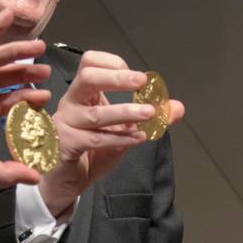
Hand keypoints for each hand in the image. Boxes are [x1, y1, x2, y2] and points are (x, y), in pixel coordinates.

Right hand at [0, 9, 51, 187]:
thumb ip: (7, 172)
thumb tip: (34, 178)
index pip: (2, 103)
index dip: (23, 99)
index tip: (44, 97)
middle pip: (0, 79)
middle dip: (24, 74)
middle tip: (45, 71)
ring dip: (15, 52)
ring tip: (39, 48)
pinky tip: (8, 16)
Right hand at [37, 50, 184, 215]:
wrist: (66, 181)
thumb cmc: (90, 150)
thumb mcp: (123, 131)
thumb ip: (147, 117)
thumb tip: (177, 107)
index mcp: (82, 92)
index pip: (90, 62)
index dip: (113, 63)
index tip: (137, 77)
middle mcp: (71, 103)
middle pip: (88, 77)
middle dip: (117, 78)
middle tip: (141, 82)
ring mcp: (65, 124)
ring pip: (96, 114)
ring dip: (126, 112)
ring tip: (149, 114)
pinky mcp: (65, 145)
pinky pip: (95, 140)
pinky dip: (119, 138)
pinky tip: (137, 138)